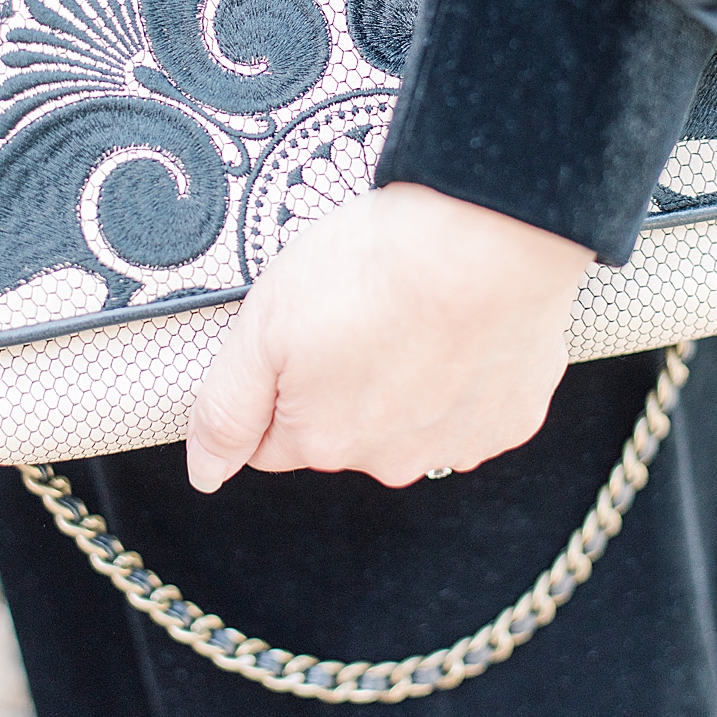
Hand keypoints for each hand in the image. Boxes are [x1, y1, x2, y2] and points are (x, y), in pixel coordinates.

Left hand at [185, 182, 594, 491]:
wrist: (483, 242)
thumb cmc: (366, 271)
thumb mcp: (259, 329)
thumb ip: (226, 411)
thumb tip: (205, 475)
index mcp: (321, 442)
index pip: (271, 441)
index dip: (274, 385)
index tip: (295, 336)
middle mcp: (389, 461)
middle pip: (340, 433)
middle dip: (336, 384)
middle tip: (353, 313)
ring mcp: (456, 444)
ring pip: (406, 421)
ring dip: (402, 381)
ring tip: (407, 313)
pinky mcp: (510, 419)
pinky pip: (469, 406)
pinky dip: (459, 373)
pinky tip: (456, 326)